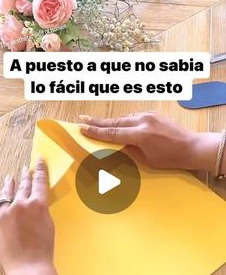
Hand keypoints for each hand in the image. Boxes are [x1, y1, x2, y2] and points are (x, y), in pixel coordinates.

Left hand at [0, 158, 55, 274]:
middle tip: (26, 168)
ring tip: (10, 178)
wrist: (28, 266)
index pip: (39, 181)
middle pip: (23, 185)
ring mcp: (5, 213)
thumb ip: (40, 210)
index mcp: (38, 204)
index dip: (39, 170)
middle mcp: (20, 205)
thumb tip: (34, 203)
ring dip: (10, 185)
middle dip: (25, 175)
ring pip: (6, 194)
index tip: (39, 161)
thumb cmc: (43, 249)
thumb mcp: (48, 224)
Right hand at [79, 112, 220, 170]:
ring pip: (123, 117)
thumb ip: (131, 149)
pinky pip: (133, 116)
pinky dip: (123, 120)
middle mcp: (143, 121)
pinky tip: (116, 122)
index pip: (112, 133)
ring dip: (109, 120)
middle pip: (115, 121)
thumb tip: (118, 144)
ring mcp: (149, 115)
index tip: (82, 128)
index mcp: (141, 135)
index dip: (96, 131)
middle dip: (97, 121)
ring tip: (94, 121)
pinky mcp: (153, 114)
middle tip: (82, 118)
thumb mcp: (147, 159)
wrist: (192, 146)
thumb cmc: (171, 158)